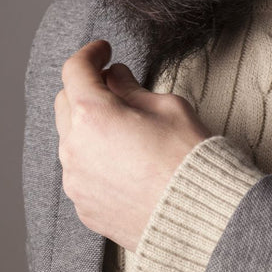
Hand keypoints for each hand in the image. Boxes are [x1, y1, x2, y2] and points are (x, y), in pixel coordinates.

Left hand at [54, 40, 210, 251]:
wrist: (205, 221)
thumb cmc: (191, 159)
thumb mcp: (167, 107)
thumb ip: (131, 88)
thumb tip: (115, 77)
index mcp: (92, 114)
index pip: (74, 70)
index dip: (90, 54)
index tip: (103, 50)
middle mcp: (74, 147)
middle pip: (65, 102)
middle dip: (86, 89)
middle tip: (114, 86)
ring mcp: (75, 180)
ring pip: (70, 139)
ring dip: (87, 127)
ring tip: (122, 129)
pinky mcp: (83, 206)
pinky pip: (79, 172)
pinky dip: (92, 159)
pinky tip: (122, 162)